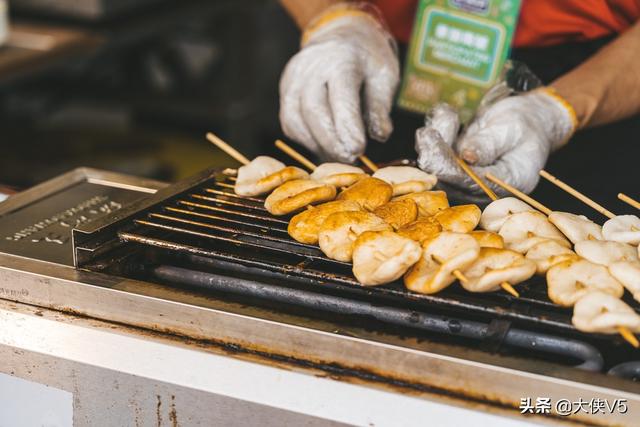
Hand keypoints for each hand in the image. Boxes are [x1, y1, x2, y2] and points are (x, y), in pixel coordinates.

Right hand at [279, 3, 398, 162]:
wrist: (341, 36)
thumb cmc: (367, 60)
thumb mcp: (384, 76)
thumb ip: (380, 107)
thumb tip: (380, 136)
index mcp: (341, 60)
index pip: (340, 97)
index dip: (348, 127)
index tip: (358, 150)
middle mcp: (311, 68)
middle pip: (313, 110)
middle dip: (331, 141)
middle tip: (349, 159)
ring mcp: (293, 79)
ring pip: (295, 120)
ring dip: (317, 144)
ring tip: (338, 155)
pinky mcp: (285, 91)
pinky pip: (290, 122)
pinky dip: (306, 139)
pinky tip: (324, 144)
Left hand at [416, 89, 576, 199]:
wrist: (528, 121)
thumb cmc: (525, 125)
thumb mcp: (513, 129)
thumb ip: (490, 144)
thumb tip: (467, 156)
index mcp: (504, 184)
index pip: (471, 184)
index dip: (450, 168)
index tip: (434, 150)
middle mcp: (482, 187)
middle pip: (448, 179)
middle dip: (435, 154)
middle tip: (428, 133)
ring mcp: (464, 177)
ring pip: (437, 165)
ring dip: (435, 140)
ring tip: (447, 115)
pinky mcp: (452, 165)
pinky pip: (435, 153)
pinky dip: (437, 132)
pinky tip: (447, 114)